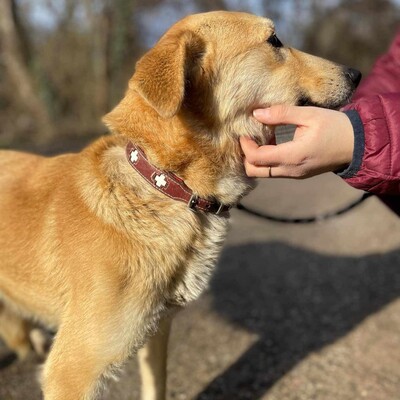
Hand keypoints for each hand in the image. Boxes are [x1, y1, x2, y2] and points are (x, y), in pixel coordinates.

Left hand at [240, 105, 354, 178]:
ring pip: (263, 173)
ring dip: (257, 158)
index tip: (245, 132)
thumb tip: (257, 113)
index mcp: (292, 156)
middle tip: (249, 138)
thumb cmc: (335, 126)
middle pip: (255, 172)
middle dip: (246, 156)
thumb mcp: (310, 115)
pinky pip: (274, 172)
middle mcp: (290, 170)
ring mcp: (294, 175)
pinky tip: (274, 143)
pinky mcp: (297, 174)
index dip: (246, 146)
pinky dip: (267, 160)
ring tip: (263, 137)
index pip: (257, 158)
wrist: (357, 144)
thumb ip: (282, 114)